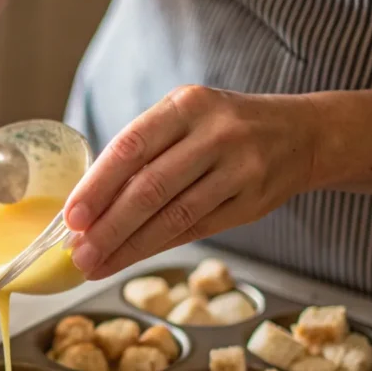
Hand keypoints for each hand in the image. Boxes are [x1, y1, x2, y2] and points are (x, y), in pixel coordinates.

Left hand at [65, 86, 319, 278]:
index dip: (97, 185)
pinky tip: (128, 259)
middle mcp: (214, 133)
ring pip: (173, 216)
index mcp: (186, 105)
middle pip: (150, 188)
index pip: (131, 147)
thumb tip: (86, 204)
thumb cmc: (224, 128)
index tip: (70, 217)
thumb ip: (143, 153)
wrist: (301, 134)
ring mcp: (238, 168)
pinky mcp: (251, 201)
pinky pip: (195, 230)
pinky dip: (156, 248)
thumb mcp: (186, 120)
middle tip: (77, 254)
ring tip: (95, 265)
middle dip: (108, 227)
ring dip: (128, 246)